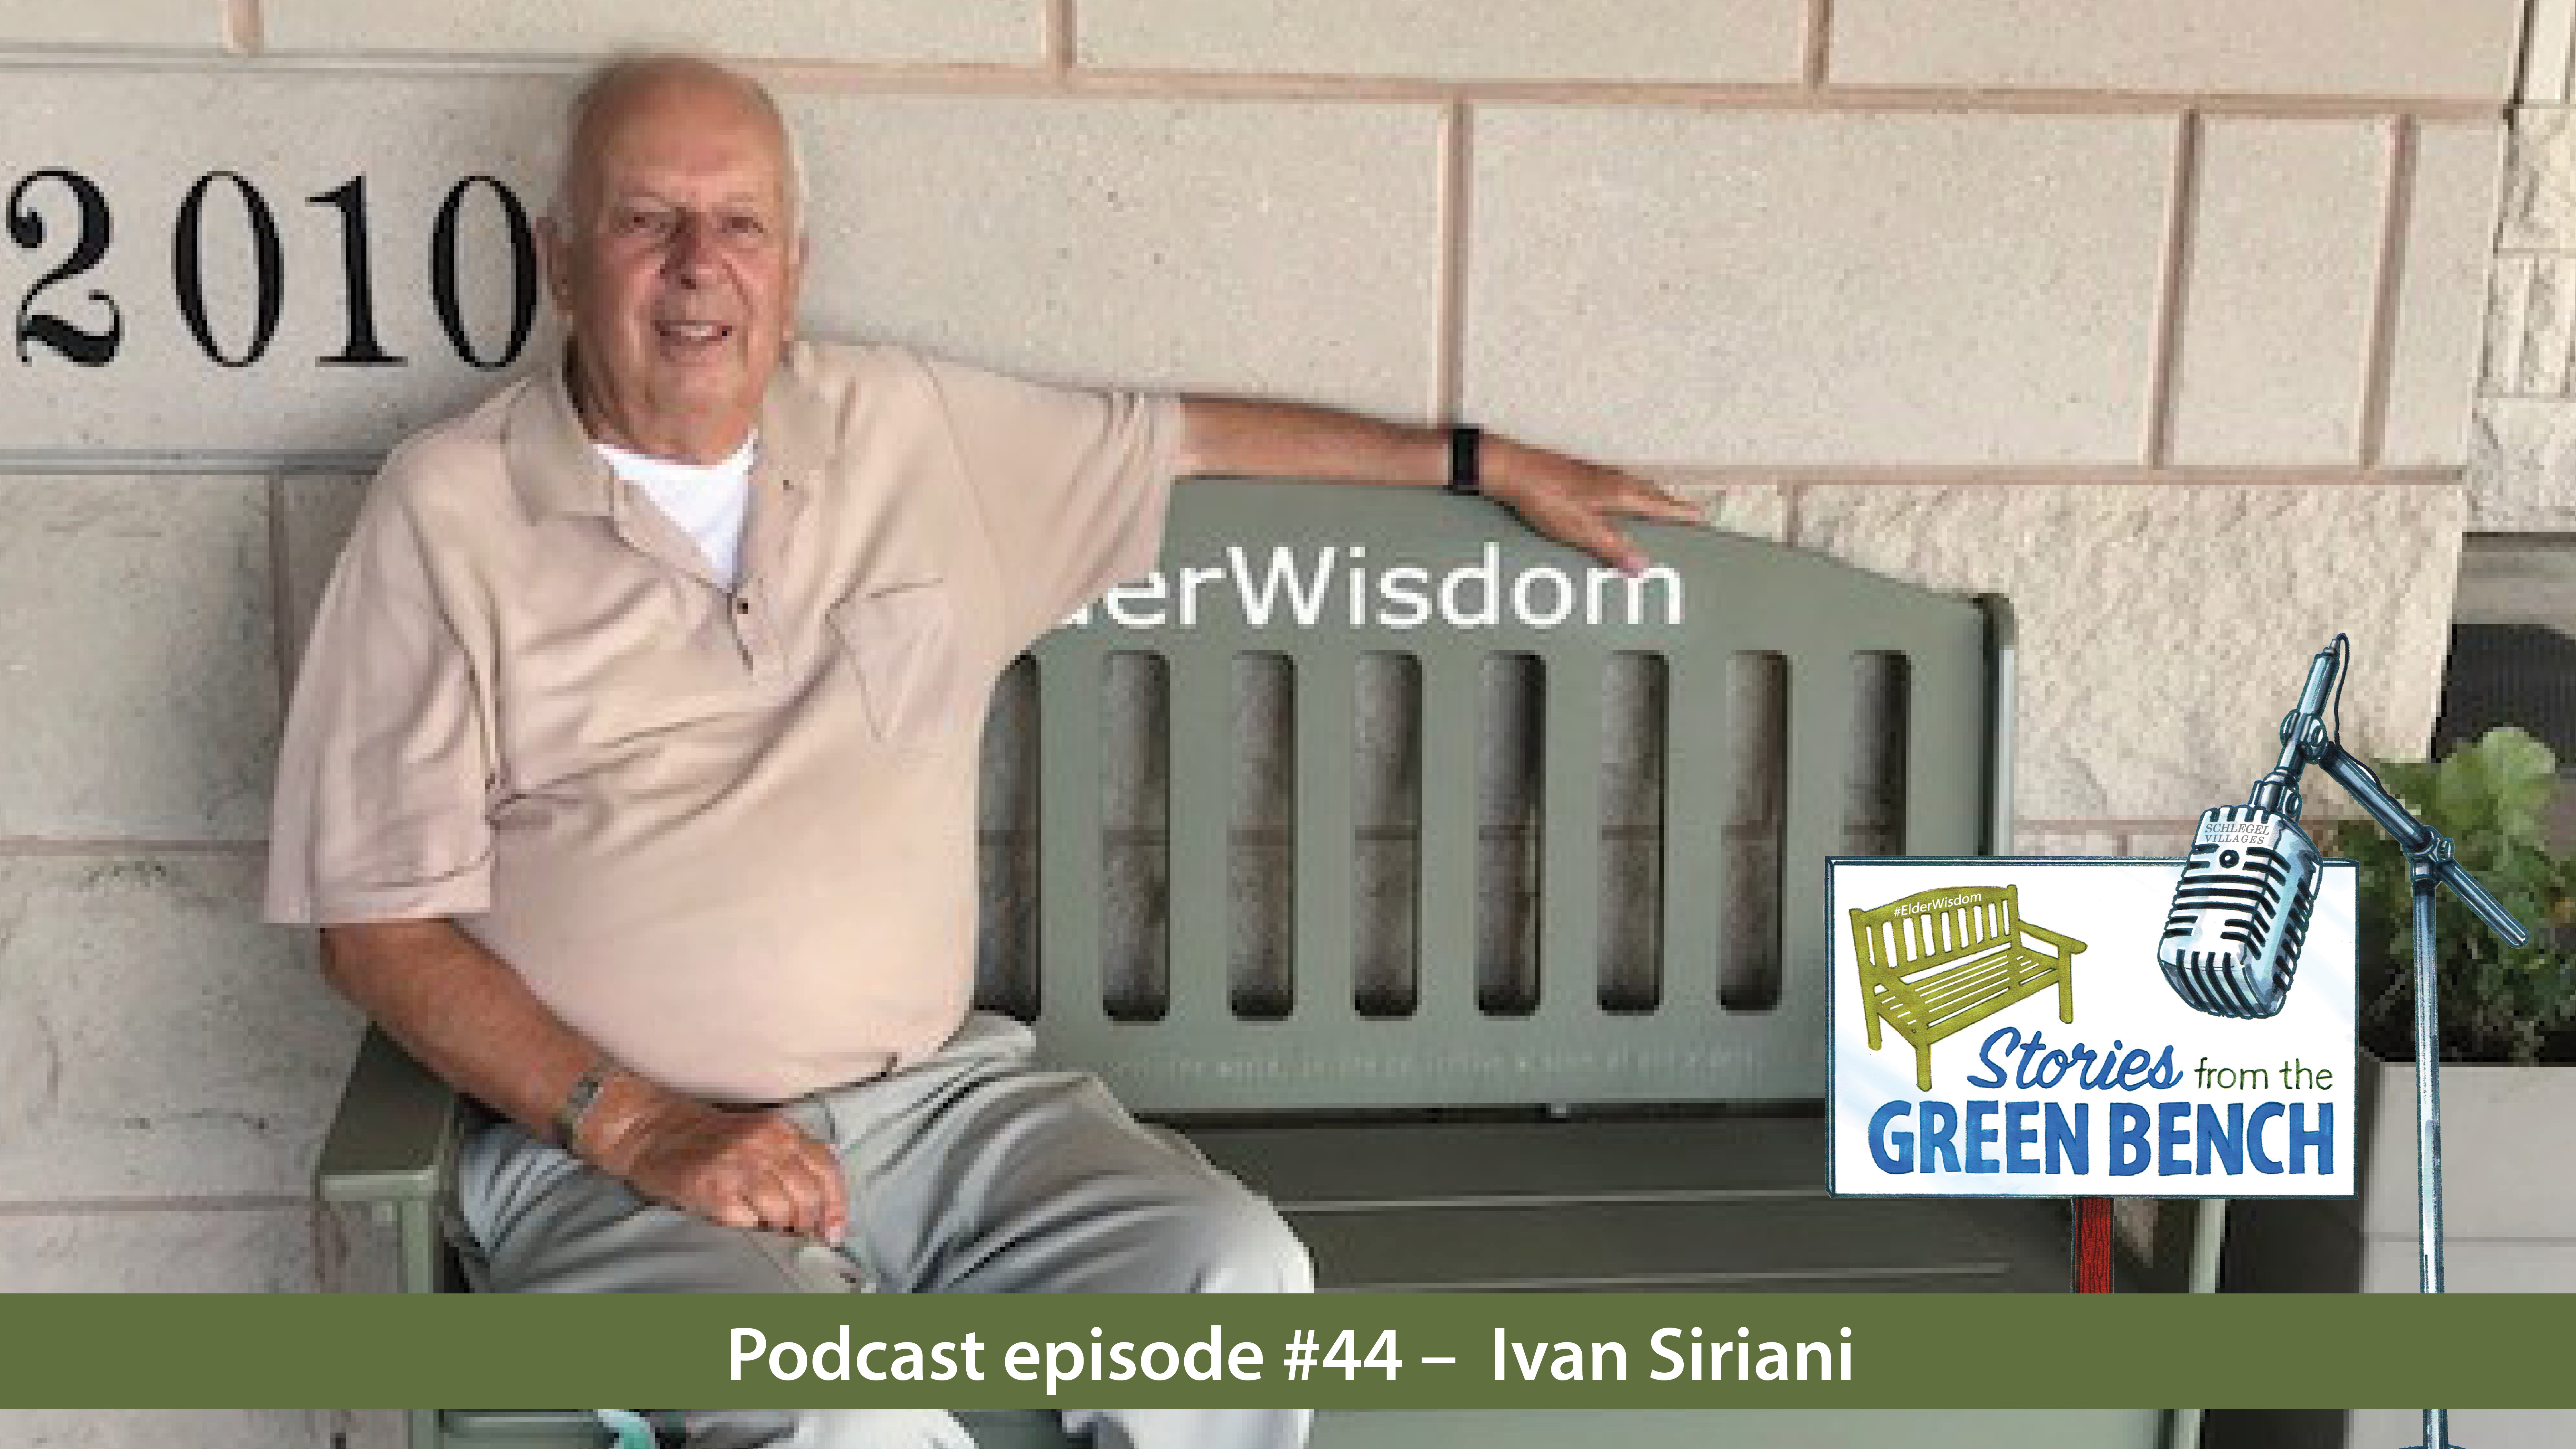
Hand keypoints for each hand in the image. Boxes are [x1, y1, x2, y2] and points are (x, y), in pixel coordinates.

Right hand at [589, 1088, 849, 1244]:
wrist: (653, 1130)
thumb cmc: (710, 1139)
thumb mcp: (760, 1135)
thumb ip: (792, 1159)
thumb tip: (824, 1207)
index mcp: (781, 1131)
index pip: (827, 1170)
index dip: (836, 1206)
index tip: (835, 1232)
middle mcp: (765, 1144)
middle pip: (808, 1196)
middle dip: (807, 1224)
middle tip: (796, 1235)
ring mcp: (738, 1166)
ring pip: (782, 1212)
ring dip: (777, 1228)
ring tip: (762, 1225)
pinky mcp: (713, 1188)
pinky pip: (746, 1222)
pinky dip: (746, 1227)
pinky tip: (735, 1218)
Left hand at [1482, 442, 1702, 573]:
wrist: (1512, 470)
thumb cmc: (1545, 499)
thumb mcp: (1581, 530)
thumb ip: (1613, 548)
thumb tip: (1643, 566)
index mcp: (1621, 492)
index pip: (1662, 505)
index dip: (1682, 513)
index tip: (1703, 518)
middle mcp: (1615, 479)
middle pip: (1653, 495)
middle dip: (1672, 506)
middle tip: (1690, 516)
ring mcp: (1600, 475)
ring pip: (1637, 488)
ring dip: (1652, 500)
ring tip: (1662, 510)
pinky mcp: (1584, 475)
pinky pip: (1620, 487)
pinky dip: (1632, 496)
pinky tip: (1623, 502)